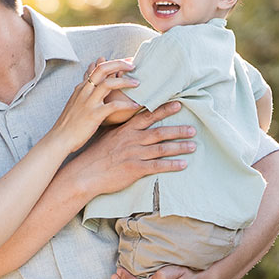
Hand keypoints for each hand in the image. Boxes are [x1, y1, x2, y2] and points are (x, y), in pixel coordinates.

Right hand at [46, 58, 138, 153]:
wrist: (59, 138)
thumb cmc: (68, 124)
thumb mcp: (75, 103)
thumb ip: (83, 93)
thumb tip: (88, 84)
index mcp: (81, 88)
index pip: (97, 68)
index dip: (113, 63)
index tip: (126, 62)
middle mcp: (84, 91)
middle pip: (102, 69)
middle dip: (119, 64)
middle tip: (133, 64)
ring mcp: (89, 103)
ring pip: (108, 84)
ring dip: (125, 82)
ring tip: (137, 83)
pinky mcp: (94, 115)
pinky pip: (113, 106)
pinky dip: (126, 105)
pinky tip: (135, 106)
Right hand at [60, 100, 194, 198]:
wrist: (85, 173)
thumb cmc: (94, 155)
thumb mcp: (107, 136)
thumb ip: (120, 128)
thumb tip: (129, 122)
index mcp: (125, 129)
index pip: (148, 116)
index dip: (164, 110)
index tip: (178, 104)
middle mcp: (132, 139)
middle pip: (159, 132)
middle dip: (178, 130)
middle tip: (193, 128)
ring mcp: (134, 154)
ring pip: (161, 148)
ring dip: (179, 146)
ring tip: (193, 145)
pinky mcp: (135, 169)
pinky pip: (157, 166)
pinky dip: (172, 164)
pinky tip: (183, 164)